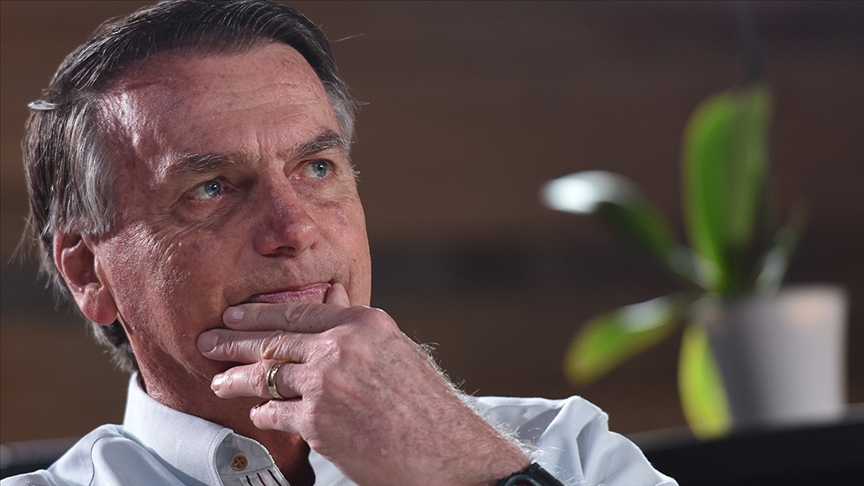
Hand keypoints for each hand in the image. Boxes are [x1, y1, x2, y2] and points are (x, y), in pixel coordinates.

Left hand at [197, 283, 528, 485]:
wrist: (445, 453)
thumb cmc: (427, 406)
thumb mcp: (396, 352)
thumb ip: (357, 331)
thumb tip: (329, 307)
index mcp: (363, 323)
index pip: (297, 313)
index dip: (258, 314)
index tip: (234, 315)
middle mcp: (341, 346)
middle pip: (273, 340)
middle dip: (233, 342)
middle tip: (207, 342)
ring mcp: (325, 383)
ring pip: (266, 376)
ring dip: (237, 380)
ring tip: (219, 382)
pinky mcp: (316, 421)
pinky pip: (275, 413)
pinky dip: (264, 415)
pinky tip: (258, 415)